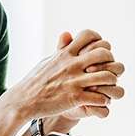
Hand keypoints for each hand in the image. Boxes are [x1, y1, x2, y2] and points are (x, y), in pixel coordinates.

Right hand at [7, 29, 123, 122]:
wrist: (24, 100)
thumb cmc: (35, 81)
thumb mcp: (47, 60)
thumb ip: (61, 48)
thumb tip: (67, 34)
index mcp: (65, 54)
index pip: (88, 35)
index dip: (99, 41)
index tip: (99, 50)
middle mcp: (71, 65)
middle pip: (104, 53)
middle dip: (110, 62)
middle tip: (107, 70)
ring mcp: (74, 81)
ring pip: (107, 76)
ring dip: (110, 82)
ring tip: (105, 87)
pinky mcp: (75, 98)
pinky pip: (100, 97)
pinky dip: (103, 100)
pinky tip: (97, 100)